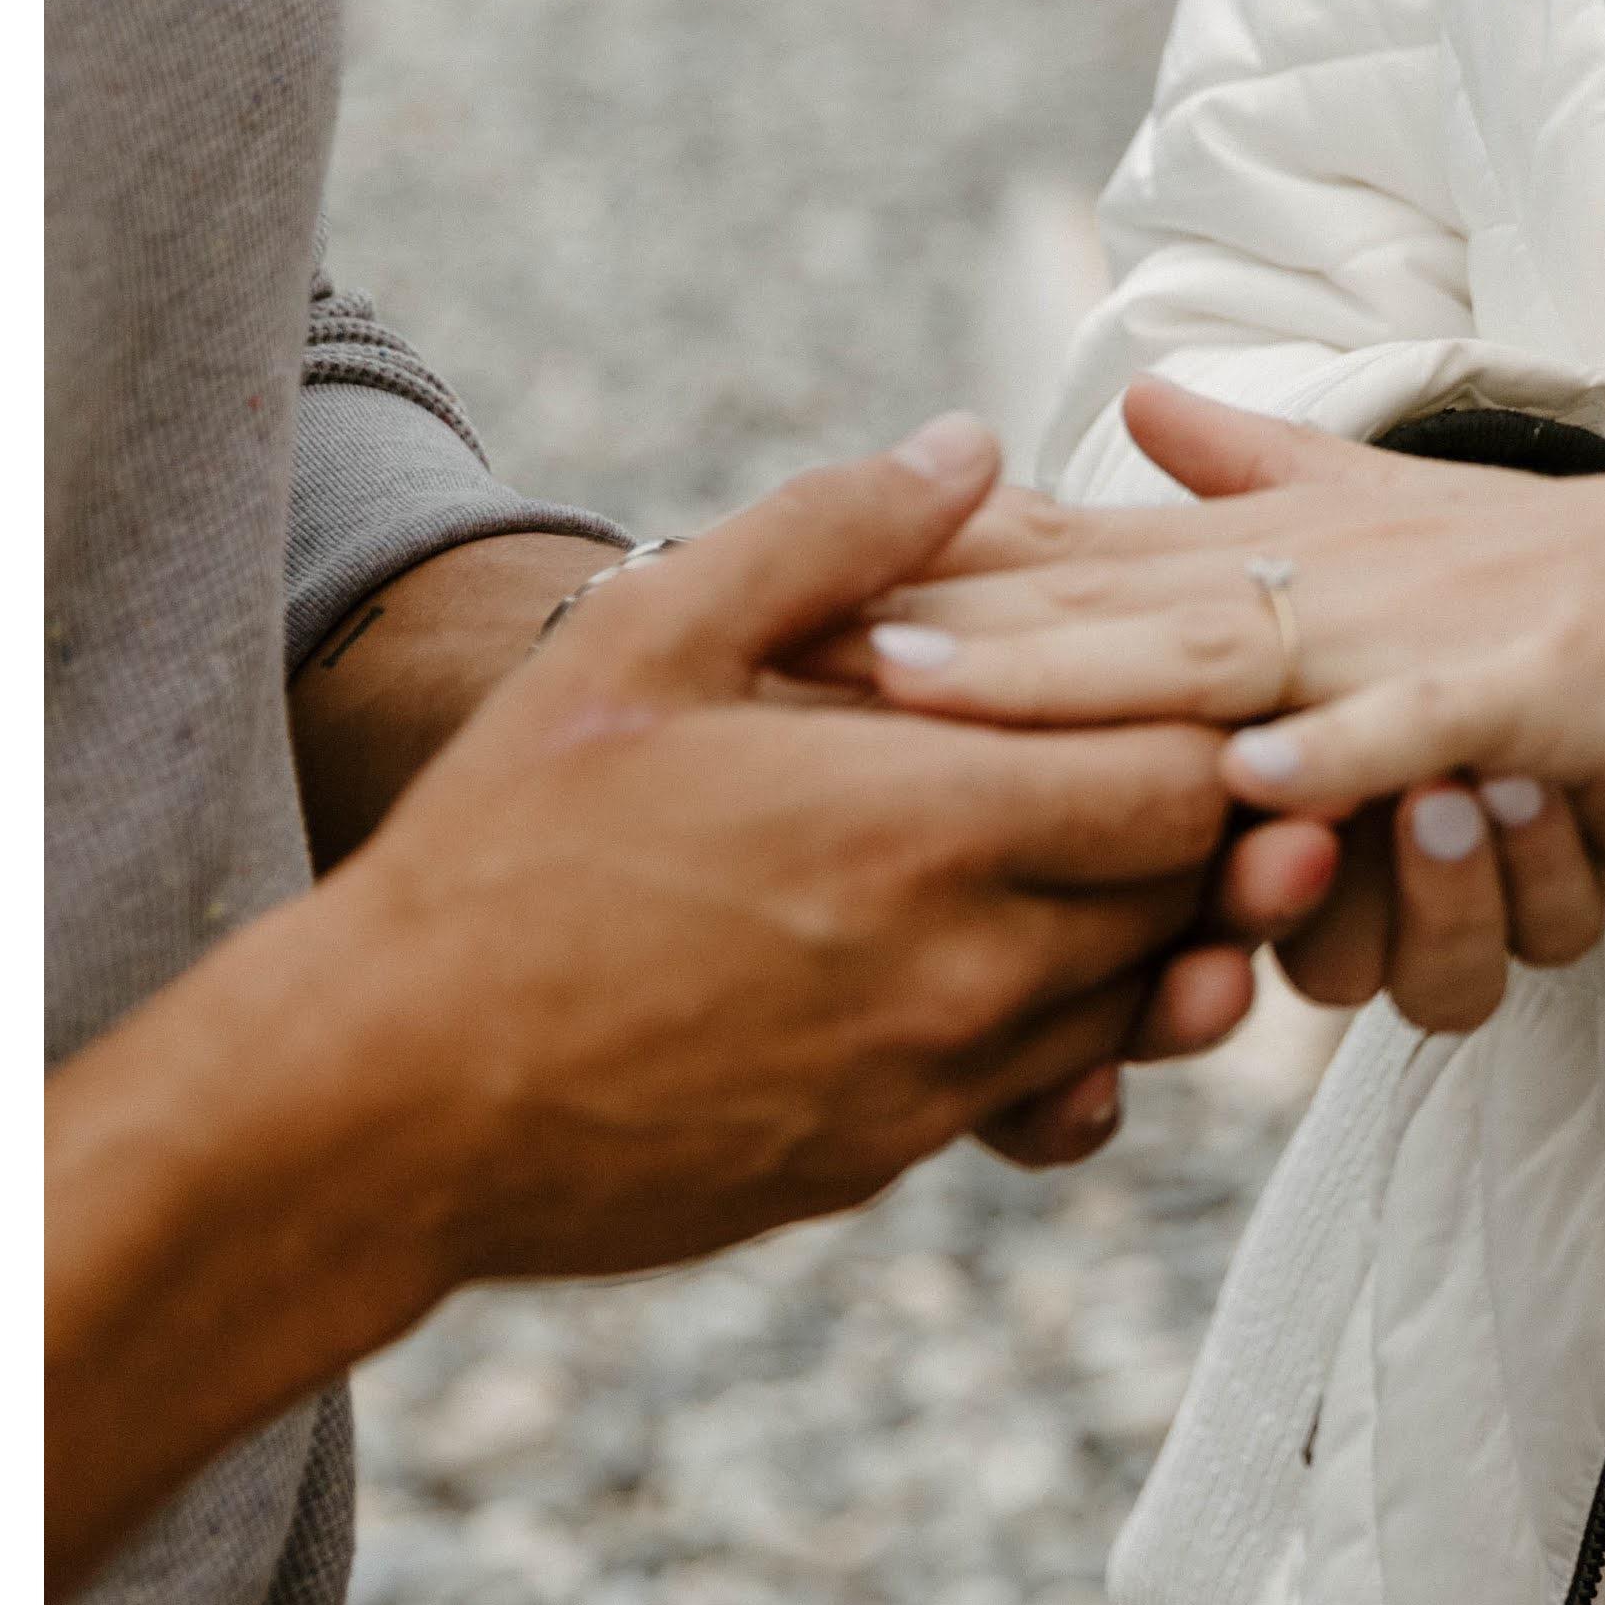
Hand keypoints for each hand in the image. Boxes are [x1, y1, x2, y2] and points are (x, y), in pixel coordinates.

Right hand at [51, 420, 1273, 1598]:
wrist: (382, 1104)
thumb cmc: (506, 849)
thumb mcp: (648, 639)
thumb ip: (831, 534)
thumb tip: (974, 441)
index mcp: (929, 831)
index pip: (1196, 779)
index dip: (1222, 719)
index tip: (1207, 669)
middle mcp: (964, 976)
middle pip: (1193, 898)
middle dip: (1215, 824)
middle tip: (1204, 745)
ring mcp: (929, 1089)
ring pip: (1133, 1005)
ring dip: (1147, 928)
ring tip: (1117, 839)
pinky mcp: (882, 1163)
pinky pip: (1038, 1092)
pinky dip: (1056, 1022)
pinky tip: (991, 948)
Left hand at [861, 377, 1604, 828]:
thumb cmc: (1586, 575)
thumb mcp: (1403, 521)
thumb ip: (1268, 470)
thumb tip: (1144, 411)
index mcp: (1294, 552)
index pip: (1090, 556)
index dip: (944, 567)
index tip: (791, 581)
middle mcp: (1331, 574)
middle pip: (1110, 604)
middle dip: (950, 626)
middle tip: (793, 641)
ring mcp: (1419, 629)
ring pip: (1220, 657)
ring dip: (1076, 682)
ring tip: (938, 699)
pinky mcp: (1518, 686)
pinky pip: (1404, 727)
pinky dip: (1331, 753)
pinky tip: (1244, 776)